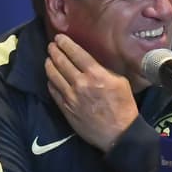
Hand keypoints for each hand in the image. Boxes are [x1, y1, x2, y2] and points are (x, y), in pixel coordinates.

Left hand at [44, 33, 139, 152]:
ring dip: (49, 64)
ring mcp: (70, 96)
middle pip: (61, 61)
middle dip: (54, 51)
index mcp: (96, 74)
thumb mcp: (120, 82)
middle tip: (51, 45)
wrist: (119, 134)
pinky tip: (51, 77)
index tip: (59, 38)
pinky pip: (53, 90)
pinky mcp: (65, 108)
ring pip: (53, 75)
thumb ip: (104, 69)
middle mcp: (80, 83)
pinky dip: (50, 81)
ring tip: (48, 59)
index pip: (75, 53)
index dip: (65, 43)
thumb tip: (90, 62)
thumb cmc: (123, 106)